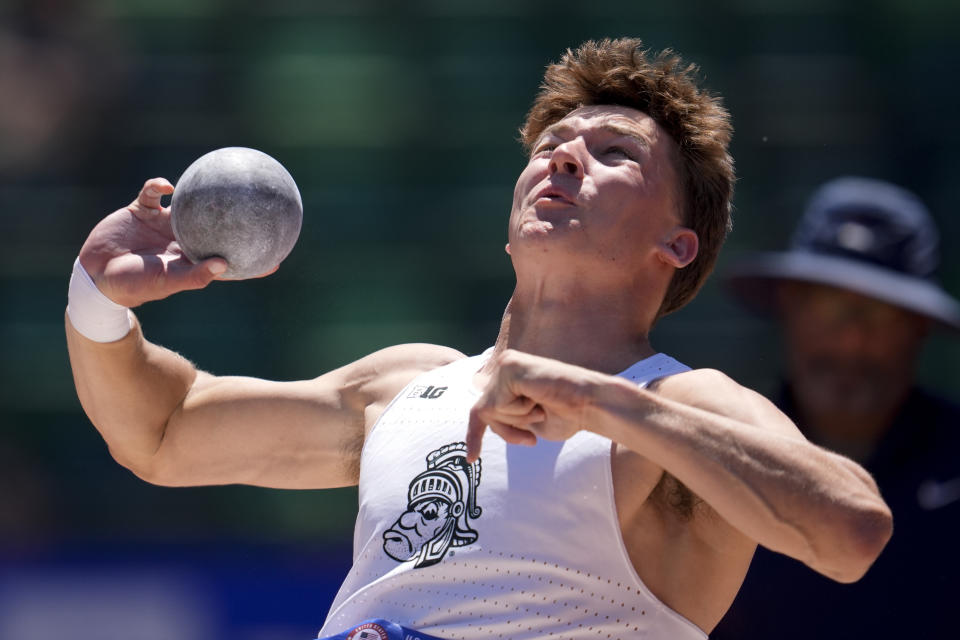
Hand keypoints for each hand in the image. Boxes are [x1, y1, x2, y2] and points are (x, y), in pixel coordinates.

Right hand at [77, 178, 274, 306]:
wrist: (97, 276)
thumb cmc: (135, 285)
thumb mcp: (167, 281)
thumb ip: (195, 275)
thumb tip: (224, 264)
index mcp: (190, 259)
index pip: (228, 260)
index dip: (251, 260)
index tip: (278, 258)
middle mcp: (180, 239)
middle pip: (213, 227)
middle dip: (234, 219)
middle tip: (259, 208)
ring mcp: (160, 224)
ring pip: (186, 203)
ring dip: (198, 192)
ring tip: (215, 177)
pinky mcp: (140, 211)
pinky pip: (152, 193)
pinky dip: (158, 187)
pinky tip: (166, 184)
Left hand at [466, 349, 604, 461]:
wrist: (590, 406)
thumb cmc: (566, 415)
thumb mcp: (527, 422)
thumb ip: (505, 418)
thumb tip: (479, 416)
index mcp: (510, 378)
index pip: (483, 408)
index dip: (475, 434)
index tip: (471, 459)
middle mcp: (505, 366)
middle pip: (483, 411)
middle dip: (507, 432)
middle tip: (532, 439)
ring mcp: (506, 364)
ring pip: (489, 409)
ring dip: (517, 420)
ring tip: (541, 409)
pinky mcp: (510, 367)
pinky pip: (498, 404)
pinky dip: (519, 411)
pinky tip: (539, 401)